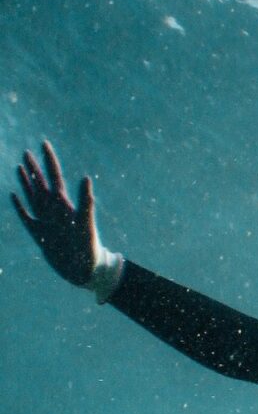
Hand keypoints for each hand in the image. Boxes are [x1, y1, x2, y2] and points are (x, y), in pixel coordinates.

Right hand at [12, 141, 119, 296]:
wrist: (82, 270)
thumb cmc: (87, 247)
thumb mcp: (85, 222)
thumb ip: (85, 201)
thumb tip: (86, 177)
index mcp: (65, 204)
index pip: (56, 176)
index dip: (49, 160)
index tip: (44, 143)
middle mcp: (54, 210)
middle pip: (42, 184)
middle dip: (35, 168)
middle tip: (27, 151)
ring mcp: (46, 220)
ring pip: (33, 196)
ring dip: (26, 182)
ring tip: (20, 168)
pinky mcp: (39, 233)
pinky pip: (26, 216)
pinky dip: (19, 205)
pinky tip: (14, 195)